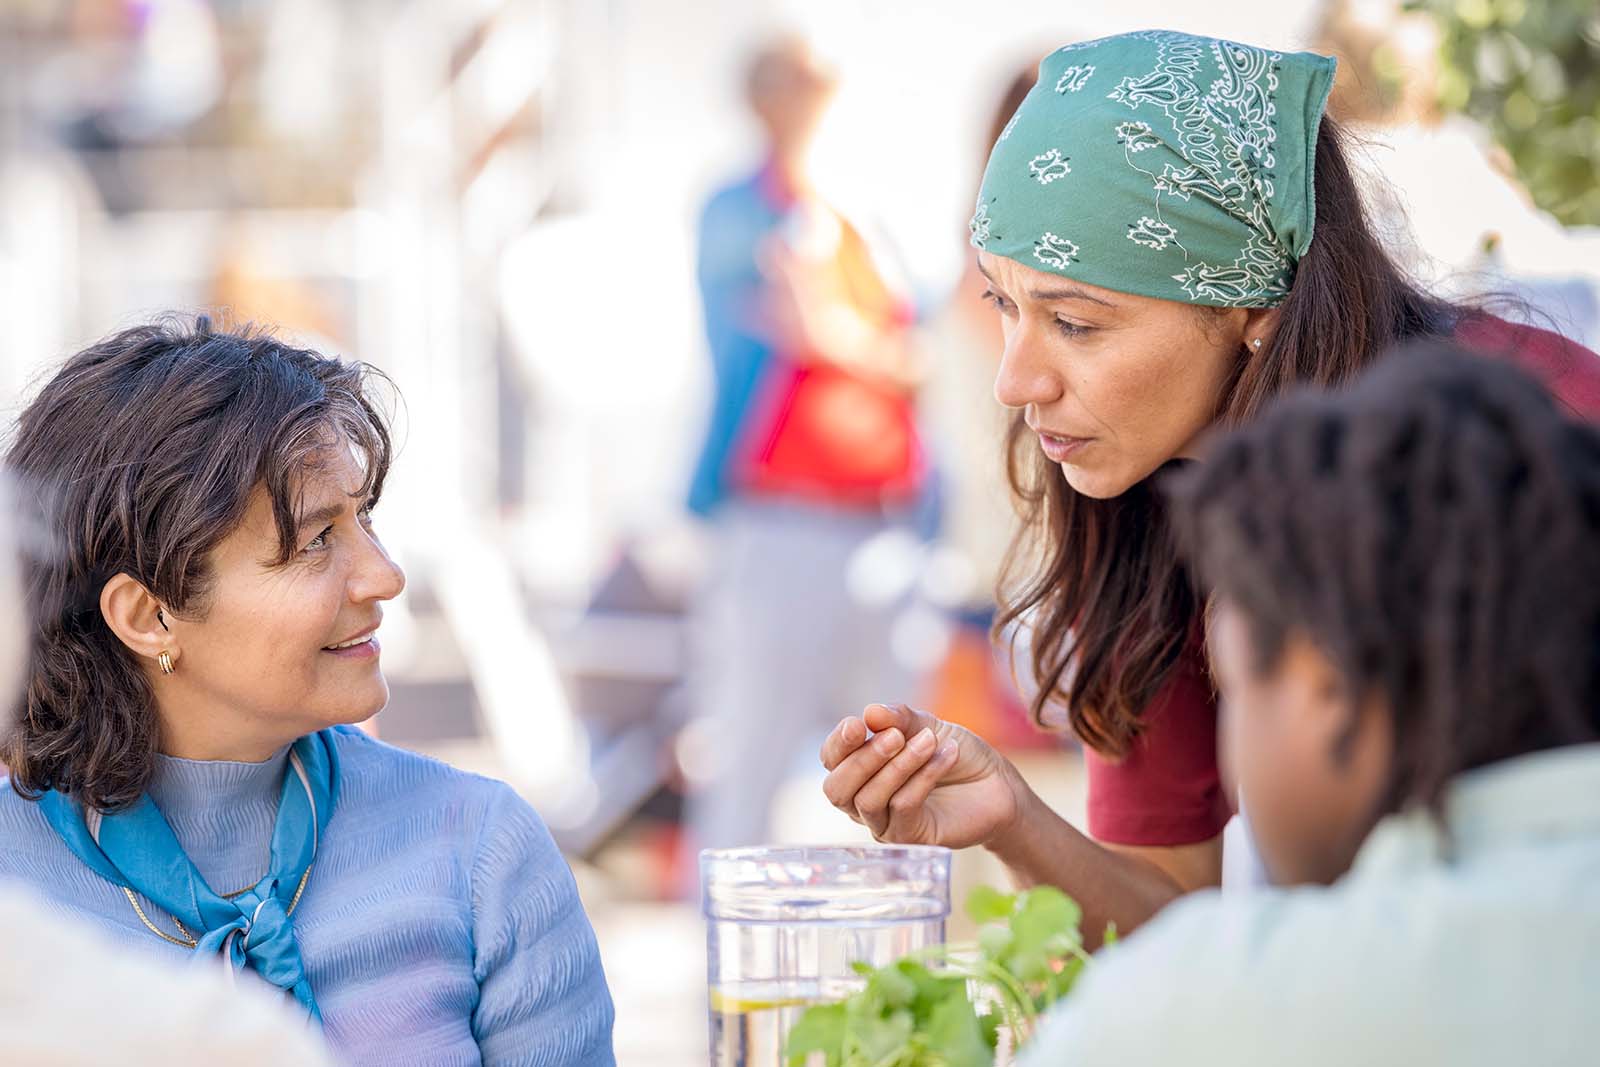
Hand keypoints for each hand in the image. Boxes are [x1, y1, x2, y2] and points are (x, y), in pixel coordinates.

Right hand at [820, 703, 1023, 849]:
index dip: (839, 743)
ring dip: (898, 767)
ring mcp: (885, 823)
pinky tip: (946, 755)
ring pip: (868, 801)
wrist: (996, 783)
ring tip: (928, 741)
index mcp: (861, 769)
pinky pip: (902, 808)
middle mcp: (864, 800)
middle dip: (863, 759)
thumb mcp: (927, 726)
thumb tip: (870, 712)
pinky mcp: (911, 837)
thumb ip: (899, 719)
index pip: (831, 760)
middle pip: (837, 789)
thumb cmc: (955, 753)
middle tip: (896, 736)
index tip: (858, 725)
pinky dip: (923, 777)